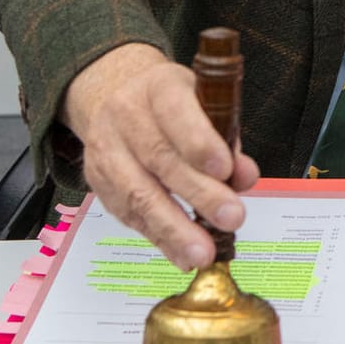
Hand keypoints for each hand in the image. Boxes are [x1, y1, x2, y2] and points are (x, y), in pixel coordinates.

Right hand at [61, 42, 259, 269]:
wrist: (115, 96)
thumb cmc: (174, 104)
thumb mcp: (205, 103)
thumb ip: (227, 139)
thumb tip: (245, 177)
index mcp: (158, 87)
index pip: (176, 111)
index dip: (199, 142)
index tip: (225, 169)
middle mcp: (126, 117)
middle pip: (160, 159)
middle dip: (198, 193)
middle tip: (232, 218)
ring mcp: (107, 152)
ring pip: (138, 194)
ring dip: (174, 229)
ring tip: (204, 253)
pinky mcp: (100, 184)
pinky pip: (129, 215)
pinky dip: (159, 239)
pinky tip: (182, 256)